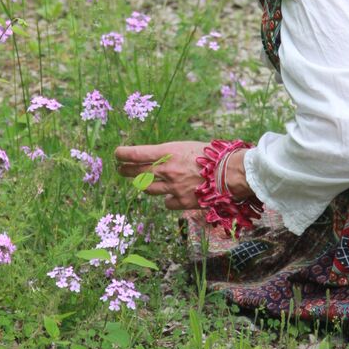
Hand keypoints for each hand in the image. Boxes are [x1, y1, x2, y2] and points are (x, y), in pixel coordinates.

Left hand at [115, 141, 251, 209]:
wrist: (231, 173)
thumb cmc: (214, 155)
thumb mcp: (188, 146)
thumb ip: (171, 154)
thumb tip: (159, 158)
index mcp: (168, 152)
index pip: (137, 154)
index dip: (124, 154)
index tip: (116, 153)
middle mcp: (166, 170)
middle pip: (137, 173)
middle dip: (126, 171)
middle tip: (120, 169)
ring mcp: (173, 188)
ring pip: (149, 189)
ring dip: (145, 185)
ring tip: (143, 182)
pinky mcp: (182, 202)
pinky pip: (167, 202)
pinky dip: (167, 199)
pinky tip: (172, 195)